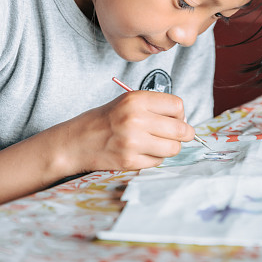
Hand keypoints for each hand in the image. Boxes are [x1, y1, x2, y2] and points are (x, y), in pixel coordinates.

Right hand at [59, 90, 194, 173]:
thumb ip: (154, 107)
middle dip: (185, 134)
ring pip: (173, 148)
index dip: (180, 114)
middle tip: (181, 135)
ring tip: (158, 143)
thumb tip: (183, 120)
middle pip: (180, 129)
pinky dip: (155, 158)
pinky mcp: (129, 161)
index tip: (176, 118)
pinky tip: (144, 152)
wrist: (76, 141)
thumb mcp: (127, 102)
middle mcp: (135, 119)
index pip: (177, 106)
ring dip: (170, 147)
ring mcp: (132, 142)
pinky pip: (158, 161)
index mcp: (135, 100)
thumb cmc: (104, 120)